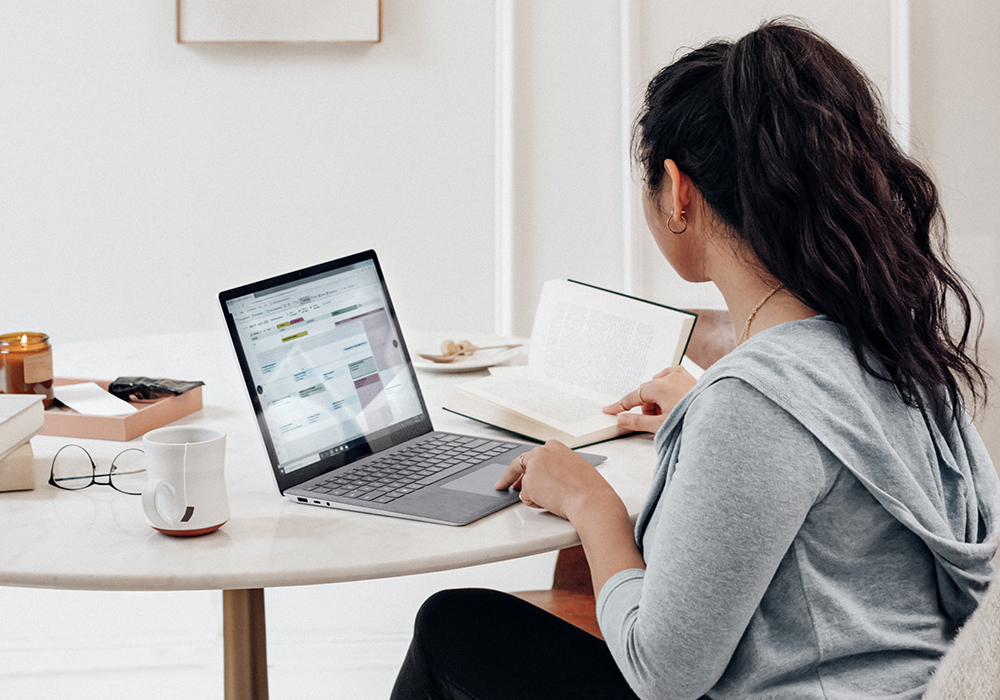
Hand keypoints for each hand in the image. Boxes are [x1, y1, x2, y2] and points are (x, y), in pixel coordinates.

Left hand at [495, 441, 618, 519]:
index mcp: (553, 446)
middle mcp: (540, 453)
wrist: (589, 498)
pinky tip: (551, 502)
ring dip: (534, 494)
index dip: (526, 466)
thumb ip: (558, 466)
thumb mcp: (574, 467)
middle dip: (509, 477)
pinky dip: (536, 503)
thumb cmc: (588, 486)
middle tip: (501, 484)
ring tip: (554, 499)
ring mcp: (533, 467)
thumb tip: (549, 476)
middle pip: (518, 464)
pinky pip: (526, 498)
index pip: (533, 455)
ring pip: (525, 485)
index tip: (520, 472)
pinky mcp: (528, 484)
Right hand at [602, 366, 697, 433]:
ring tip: (671, 414)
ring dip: (659, 400)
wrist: (719, 417)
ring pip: (658, 387)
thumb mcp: (661, 426)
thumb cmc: (691, 421)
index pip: (632, 396)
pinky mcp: (688, 375)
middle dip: (648, 408)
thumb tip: (621, 418)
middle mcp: (669, 376)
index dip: (620, 405)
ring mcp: (680, 374)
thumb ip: (637, 421)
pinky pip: (670, 380)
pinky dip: (668, 391)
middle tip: (658, 421)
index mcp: (659, 386)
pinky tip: (675, 402)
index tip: (609, 409)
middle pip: (646, 393)